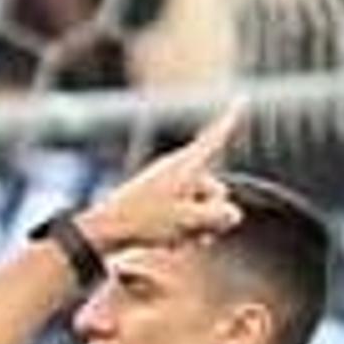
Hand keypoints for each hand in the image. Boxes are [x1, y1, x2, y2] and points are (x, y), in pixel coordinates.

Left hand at [78, 104, 243, 255]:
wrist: (102, 232)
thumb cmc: (142, 220)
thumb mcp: (188, 219)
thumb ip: (218, 215)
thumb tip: (233, 214)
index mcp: (186, 164)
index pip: (214, 139)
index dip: (231, 119)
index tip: (241, 99)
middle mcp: (178, 171)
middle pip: (215, 189)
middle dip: (212, 213)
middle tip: (195, 231)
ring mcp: (167, 187)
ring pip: (199, 207)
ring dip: (196, 227)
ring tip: (177, 240)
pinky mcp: (157, 204)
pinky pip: (182, 216)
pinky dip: (181, 230)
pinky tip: (168, 244)